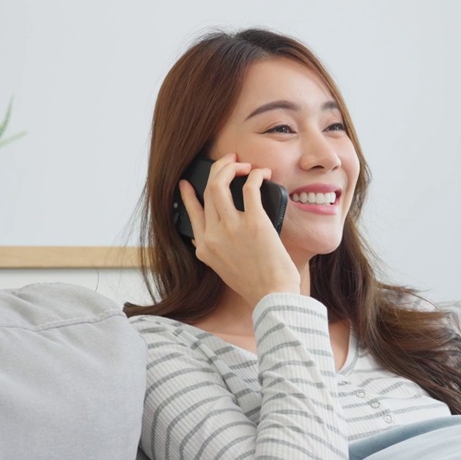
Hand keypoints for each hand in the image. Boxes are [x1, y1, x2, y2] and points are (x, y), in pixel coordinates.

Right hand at [178, 153, 300, 303]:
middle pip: (208, 191)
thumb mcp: (224, 269)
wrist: (273, 297)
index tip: (187, 183)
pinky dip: (255, 176)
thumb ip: (215, 251)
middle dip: (218, 170)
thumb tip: (210, 234)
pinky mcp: (254, 223)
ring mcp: (231, 228)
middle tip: (231, 162)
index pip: (191, 213)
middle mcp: (213, 236)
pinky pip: (250, 188)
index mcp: (205, 248)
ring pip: (220, 183)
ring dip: (231, 168)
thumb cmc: (257, 285)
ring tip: (244, 164)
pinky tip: (261, 174)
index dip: (188, 195)